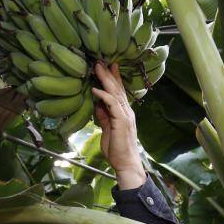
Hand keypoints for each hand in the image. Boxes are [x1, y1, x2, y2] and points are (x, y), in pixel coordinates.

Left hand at [92, 62, 145, 189]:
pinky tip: (95, 89)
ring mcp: (126, 115)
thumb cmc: (117, 149)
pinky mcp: (122, 121)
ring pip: (115, 93)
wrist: (125, 163)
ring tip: (97, 68)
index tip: (107, 66)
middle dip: (108, 74)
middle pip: (117, 89)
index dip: (113, 79)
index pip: (118, 92)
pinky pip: (112, 105)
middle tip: (100, 61)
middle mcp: (127, 111)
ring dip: (105, 80)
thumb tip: (97, 105)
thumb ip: (103, 116)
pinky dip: (104, 96)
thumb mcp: (107, 129)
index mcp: (124, 113)